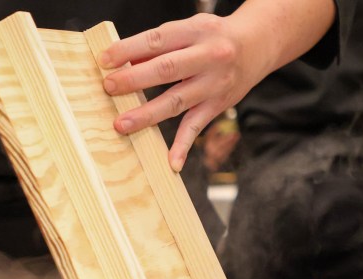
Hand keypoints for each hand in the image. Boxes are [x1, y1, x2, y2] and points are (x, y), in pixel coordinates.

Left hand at [100, 13, 262, 171]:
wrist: (257, 45)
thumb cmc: (213, 37)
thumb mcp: (188, 30)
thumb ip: (158, 46)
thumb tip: (123, 64)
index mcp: (196, 32)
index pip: (158, 39)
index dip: (129, 49)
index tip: (104, 60)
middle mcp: (209, 57)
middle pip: (167, 69)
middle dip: (134, 79)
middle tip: (109, 87)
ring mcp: (214, 84)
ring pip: (177, 101)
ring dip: (147, 114)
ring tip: (122, 125)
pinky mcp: (218, 105)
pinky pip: (196, 127)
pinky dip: (183, 147)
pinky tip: (172, 164)